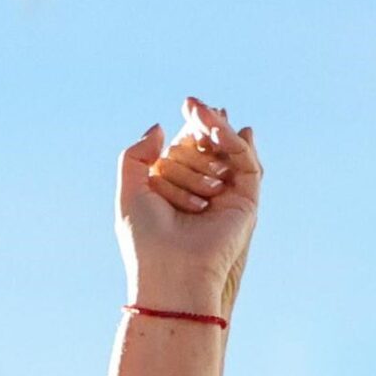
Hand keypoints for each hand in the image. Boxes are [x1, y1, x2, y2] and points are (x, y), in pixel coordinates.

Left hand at [116, 97, 261, 314]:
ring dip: (215, 128)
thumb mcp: (130, 190)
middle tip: (192, 110)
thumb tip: (161, 127)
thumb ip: (136, 155)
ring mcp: (226, 198)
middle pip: (206, 147)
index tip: (188, 104)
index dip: (190, 126)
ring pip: (225, 152)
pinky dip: (233, 141)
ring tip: (204, 113)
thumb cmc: (146, 239)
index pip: (186, 149)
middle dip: (198, 130)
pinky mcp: (245, 202)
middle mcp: (202, 193)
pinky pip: (245, 163)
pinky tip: (219, 126)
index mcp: (176, 191)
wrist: (172, 271)